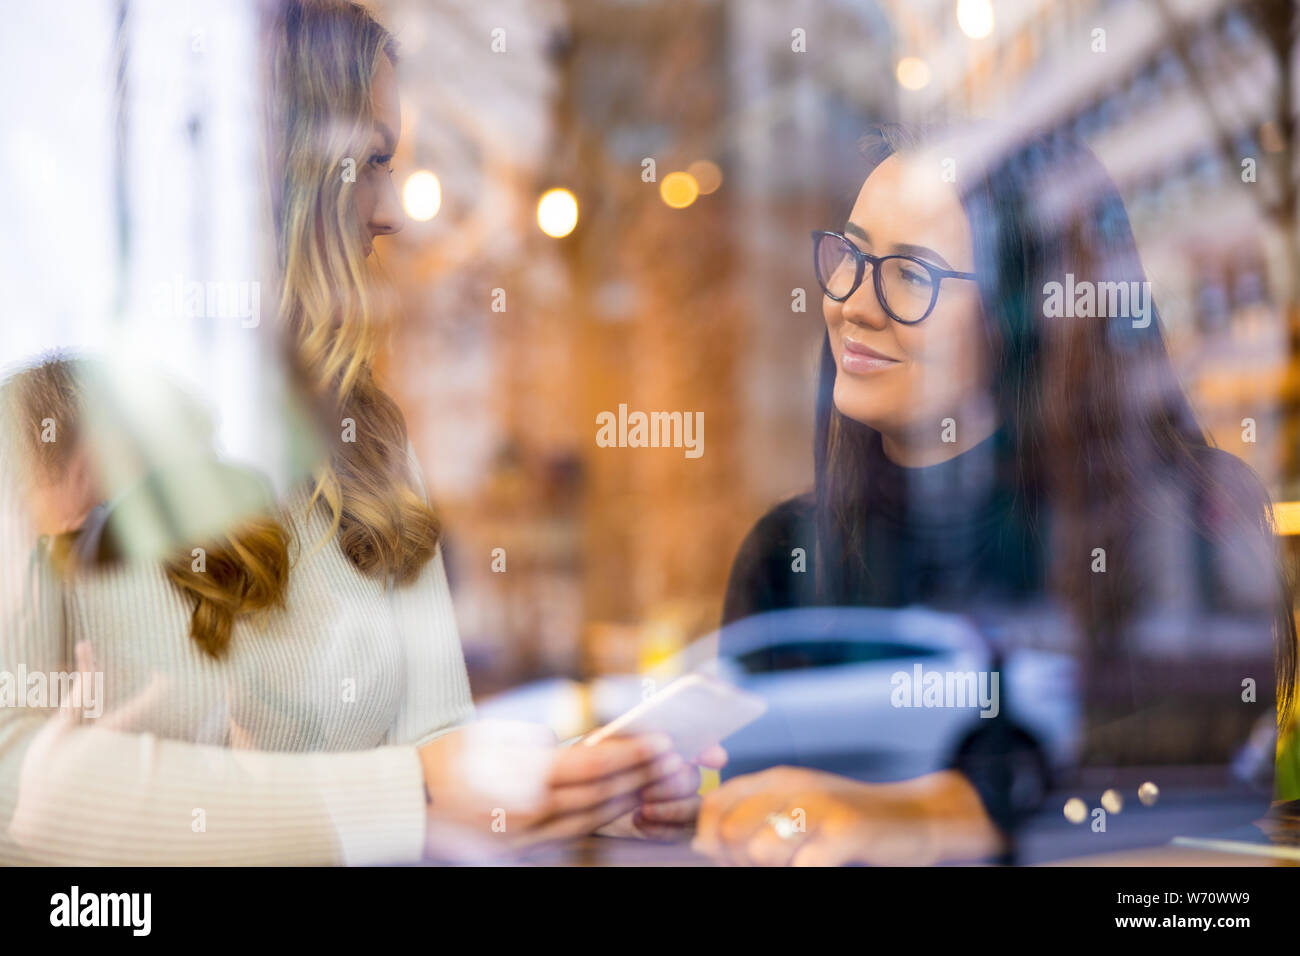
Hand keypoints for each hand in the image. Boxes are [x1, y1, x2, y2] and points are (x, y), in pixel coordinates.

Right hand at [418, 723, 679, 857]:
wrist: (409, 804)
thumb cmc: (446, 759)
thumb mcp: (491, 732)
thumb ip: (537, 737)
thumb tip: (566, 744)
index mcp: (525, 780)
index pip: (593, 766)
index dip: (632, 755)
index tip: (661, 742)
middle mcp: (533, 814)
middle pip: (601, 795)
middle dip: (642, 777)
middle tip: (674, 760)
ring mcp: (530, 837)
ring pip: (592, 819)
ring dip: (628, 799)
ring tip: (656, 780)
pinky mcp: (524, 849)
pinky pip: (573, 833)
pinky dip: (601, 818)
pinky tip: (619, 804)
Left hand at [598, 744, 727, 841]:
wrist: (589, 789)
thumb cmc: (601, 759)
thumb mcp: (611, 741)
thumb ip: (635, 734)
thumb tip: (663, 736)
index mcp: (669, 748)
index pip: (699, 746)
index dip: (710, 751)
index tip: (715, 759)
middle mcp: (679, 774)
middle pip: (694, 779)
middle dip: (674, 784)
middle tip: (646, 789)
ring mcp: (678, 802)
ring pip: (693, 807)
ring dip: (671, 808)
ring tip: (643, 807)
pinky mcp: (671, 827)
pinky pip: (679, 832)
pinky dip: (660, 828)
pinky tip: (639, 820)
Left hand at [692, 766, 1003, 865]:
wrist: (915, 817)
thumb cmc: (847, 822)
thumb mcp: (795, 809)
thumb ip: (751, 818)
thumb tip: (701, 843)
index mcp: (774, 780)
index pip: (714, 805)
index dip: (708, 838)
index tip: (722, 856)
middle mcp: (792, 785)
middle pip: (730, 832)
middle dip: (737, 860)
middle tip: (771, 864)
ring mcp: (820, 806)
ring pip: (760, 850)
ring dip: (775, 867)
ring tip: (799, 862)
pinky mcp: (847, 830)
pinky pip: (804, 864)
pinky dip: (808, 870)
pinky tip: (822, 863)